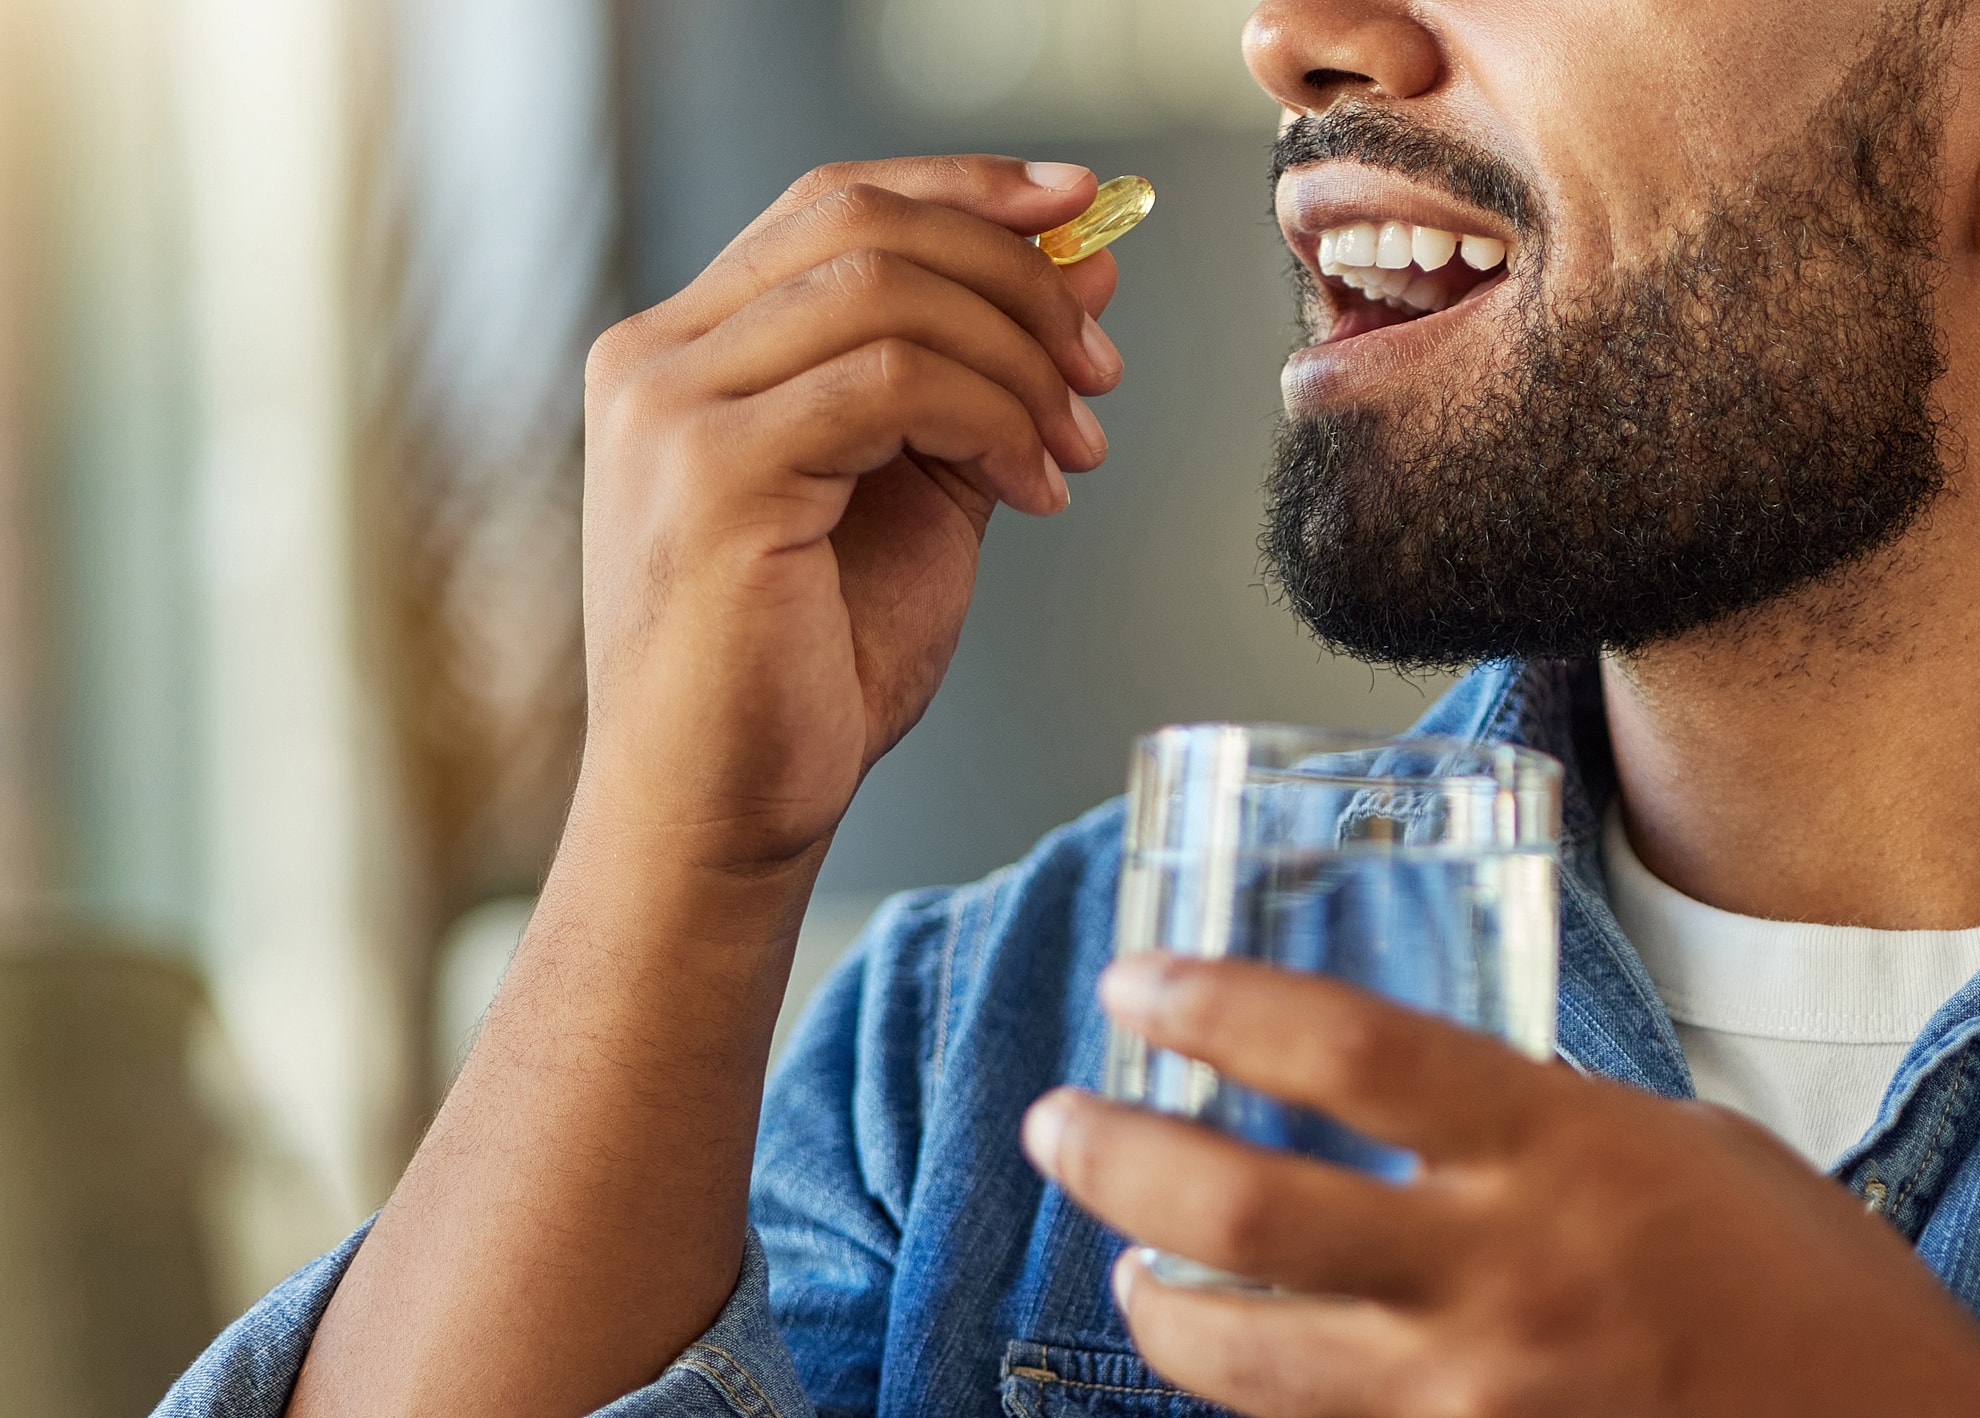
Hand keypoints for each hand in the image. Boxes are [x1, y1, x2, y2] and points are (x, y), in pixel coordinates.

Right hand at [287, 158, 1123, 1417]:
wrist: (725, 818)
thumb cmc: (806, 675)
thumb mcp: (918, 494)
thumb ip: (980, 380)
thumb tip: (1083, 269)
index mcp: (687, 351)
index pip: (836, 204)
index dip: (969, 190)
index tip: (1083, 208)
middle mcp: (657, 360)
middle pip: (863, 224)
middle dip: (1016, 277)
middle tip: (1101, 366)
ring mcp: (670, 413)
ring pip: (886, 293)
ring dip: (1018, 357)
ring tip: (1077, 444)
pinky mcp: (713, 476)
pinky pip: (892, 384)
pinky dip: (992, 420)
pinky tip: (1035, 490)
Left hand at [1024, 956, 1979, 1417]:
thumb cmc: (1807, 1280)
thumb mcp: (1676, 1142)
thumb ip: (1535, 1123)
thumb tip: (1413, 1102)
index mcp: (1561, 1149)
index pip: (1348, 1051)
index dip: (1216, 1005)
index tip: (1136, 981)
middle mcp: (1502, 1276)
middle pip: (1247, 1208)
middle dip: (1119, 1156)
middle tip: (1064, 1120)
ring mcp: (1478, 1400)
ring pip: (1245, 1357)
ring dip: (1153, 1299)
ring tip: (1123, 1253)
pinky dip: (1253, 1392)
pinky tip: (1230, 1351)